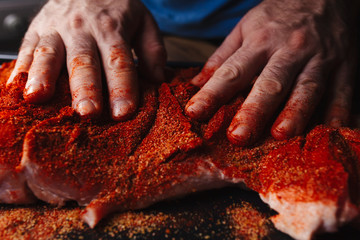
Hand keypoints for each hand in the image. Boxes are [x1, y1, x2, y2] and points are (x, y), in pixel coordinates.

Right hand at [7, 0, 165, 119]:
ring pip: (49, 53)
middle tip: (88, 112)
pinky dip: (21, 68)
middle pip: (84, 60)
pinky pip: (27, 48)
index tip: (123, 112)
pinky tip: (16, 88)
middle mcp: (83, 29)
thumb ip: (153, 50)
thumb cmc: (116, 7)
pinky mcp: (36, 29)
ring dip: (43, 76)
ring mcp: (56, 27)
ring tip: (39, 98)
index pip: (119, 61)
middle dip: (85, 88)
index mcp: (112, 29)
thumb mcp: (143, 21)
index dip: (122, 87)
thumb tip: (158, 79)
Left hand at [185, 0, 356, 144]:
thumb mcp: (245, 28)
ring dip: (295, 113)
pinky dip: (339, 110)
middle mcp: (289, 50)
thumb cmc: (277, 15)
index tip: (195, 112)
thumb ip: (222, 57)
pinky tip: (333, 129)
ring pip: (307, 88)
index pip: (232, 71)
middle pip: (270, 83)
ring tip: (281, 135)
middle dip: (254, 111)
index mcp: (260, 41)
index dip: (212, 93)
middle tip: (239, 136)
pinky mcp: (345, 64)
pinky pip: (342, 89)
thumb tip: (196, 84)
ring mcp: (319, 57)